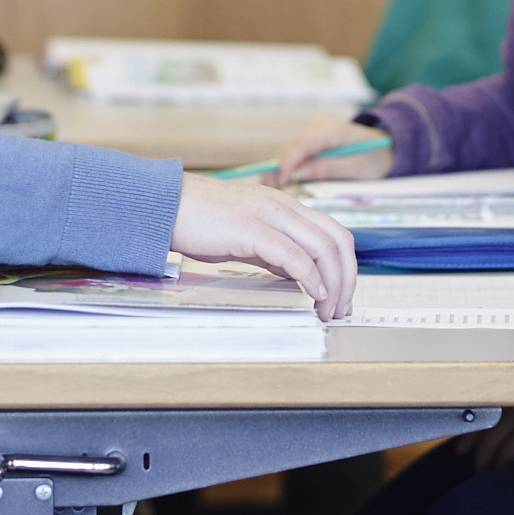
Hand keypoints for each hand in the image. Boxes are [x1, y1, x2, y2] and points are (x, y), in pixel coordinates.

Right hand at [171, 175, 358, 320]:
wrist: (165, 205)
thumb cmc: (199, 220)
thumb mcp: (246, 235)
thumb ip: (273, 251)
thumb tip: (295, 273)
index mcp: (285, 205)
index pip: (333, 233)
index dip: (345, 266)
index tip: (341, 296)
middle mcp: (284, 206)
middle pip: (337, 240)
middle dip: (348, 278)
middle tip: (341, 309)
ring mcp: (269, 214)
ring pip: (323, 247)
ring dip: (333, 284)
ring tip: (327, 310)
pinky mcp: (252, 229)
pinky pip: (294, 255)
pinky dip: (311, 277)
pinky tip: (313, 294)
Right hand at [273, 119, 392, 186]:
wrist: (388, 146)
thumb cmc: (377, 157)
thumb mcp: (358, 168)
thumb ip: (329, 169)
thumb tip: (299, 174)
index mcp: (332, 129)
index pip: (301, 145)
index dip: (287, 164)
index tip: (281, 183)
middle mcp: (318, 125)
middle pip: (289, 148)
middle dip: (278, 170)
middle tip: (274, 194)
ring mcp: (313, 131)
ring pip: (288, 151)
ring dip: (281, 171)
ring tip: (278, 193)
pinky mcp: (311, 140)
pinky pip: (294, 154)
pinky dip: (288, 169)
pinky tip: (286, 184)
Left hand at [456, 405, 513, 471]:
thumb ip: (502, 414)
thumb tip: (462, 447)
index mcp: (510, 399)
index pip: (482, 420)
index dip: (469, 438)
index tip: (460, 453)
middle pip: (492, 441)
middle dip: (482, 461)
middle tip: (478, 477)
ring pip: (508, 453)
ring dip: (498, 470)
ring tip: (494, 483)